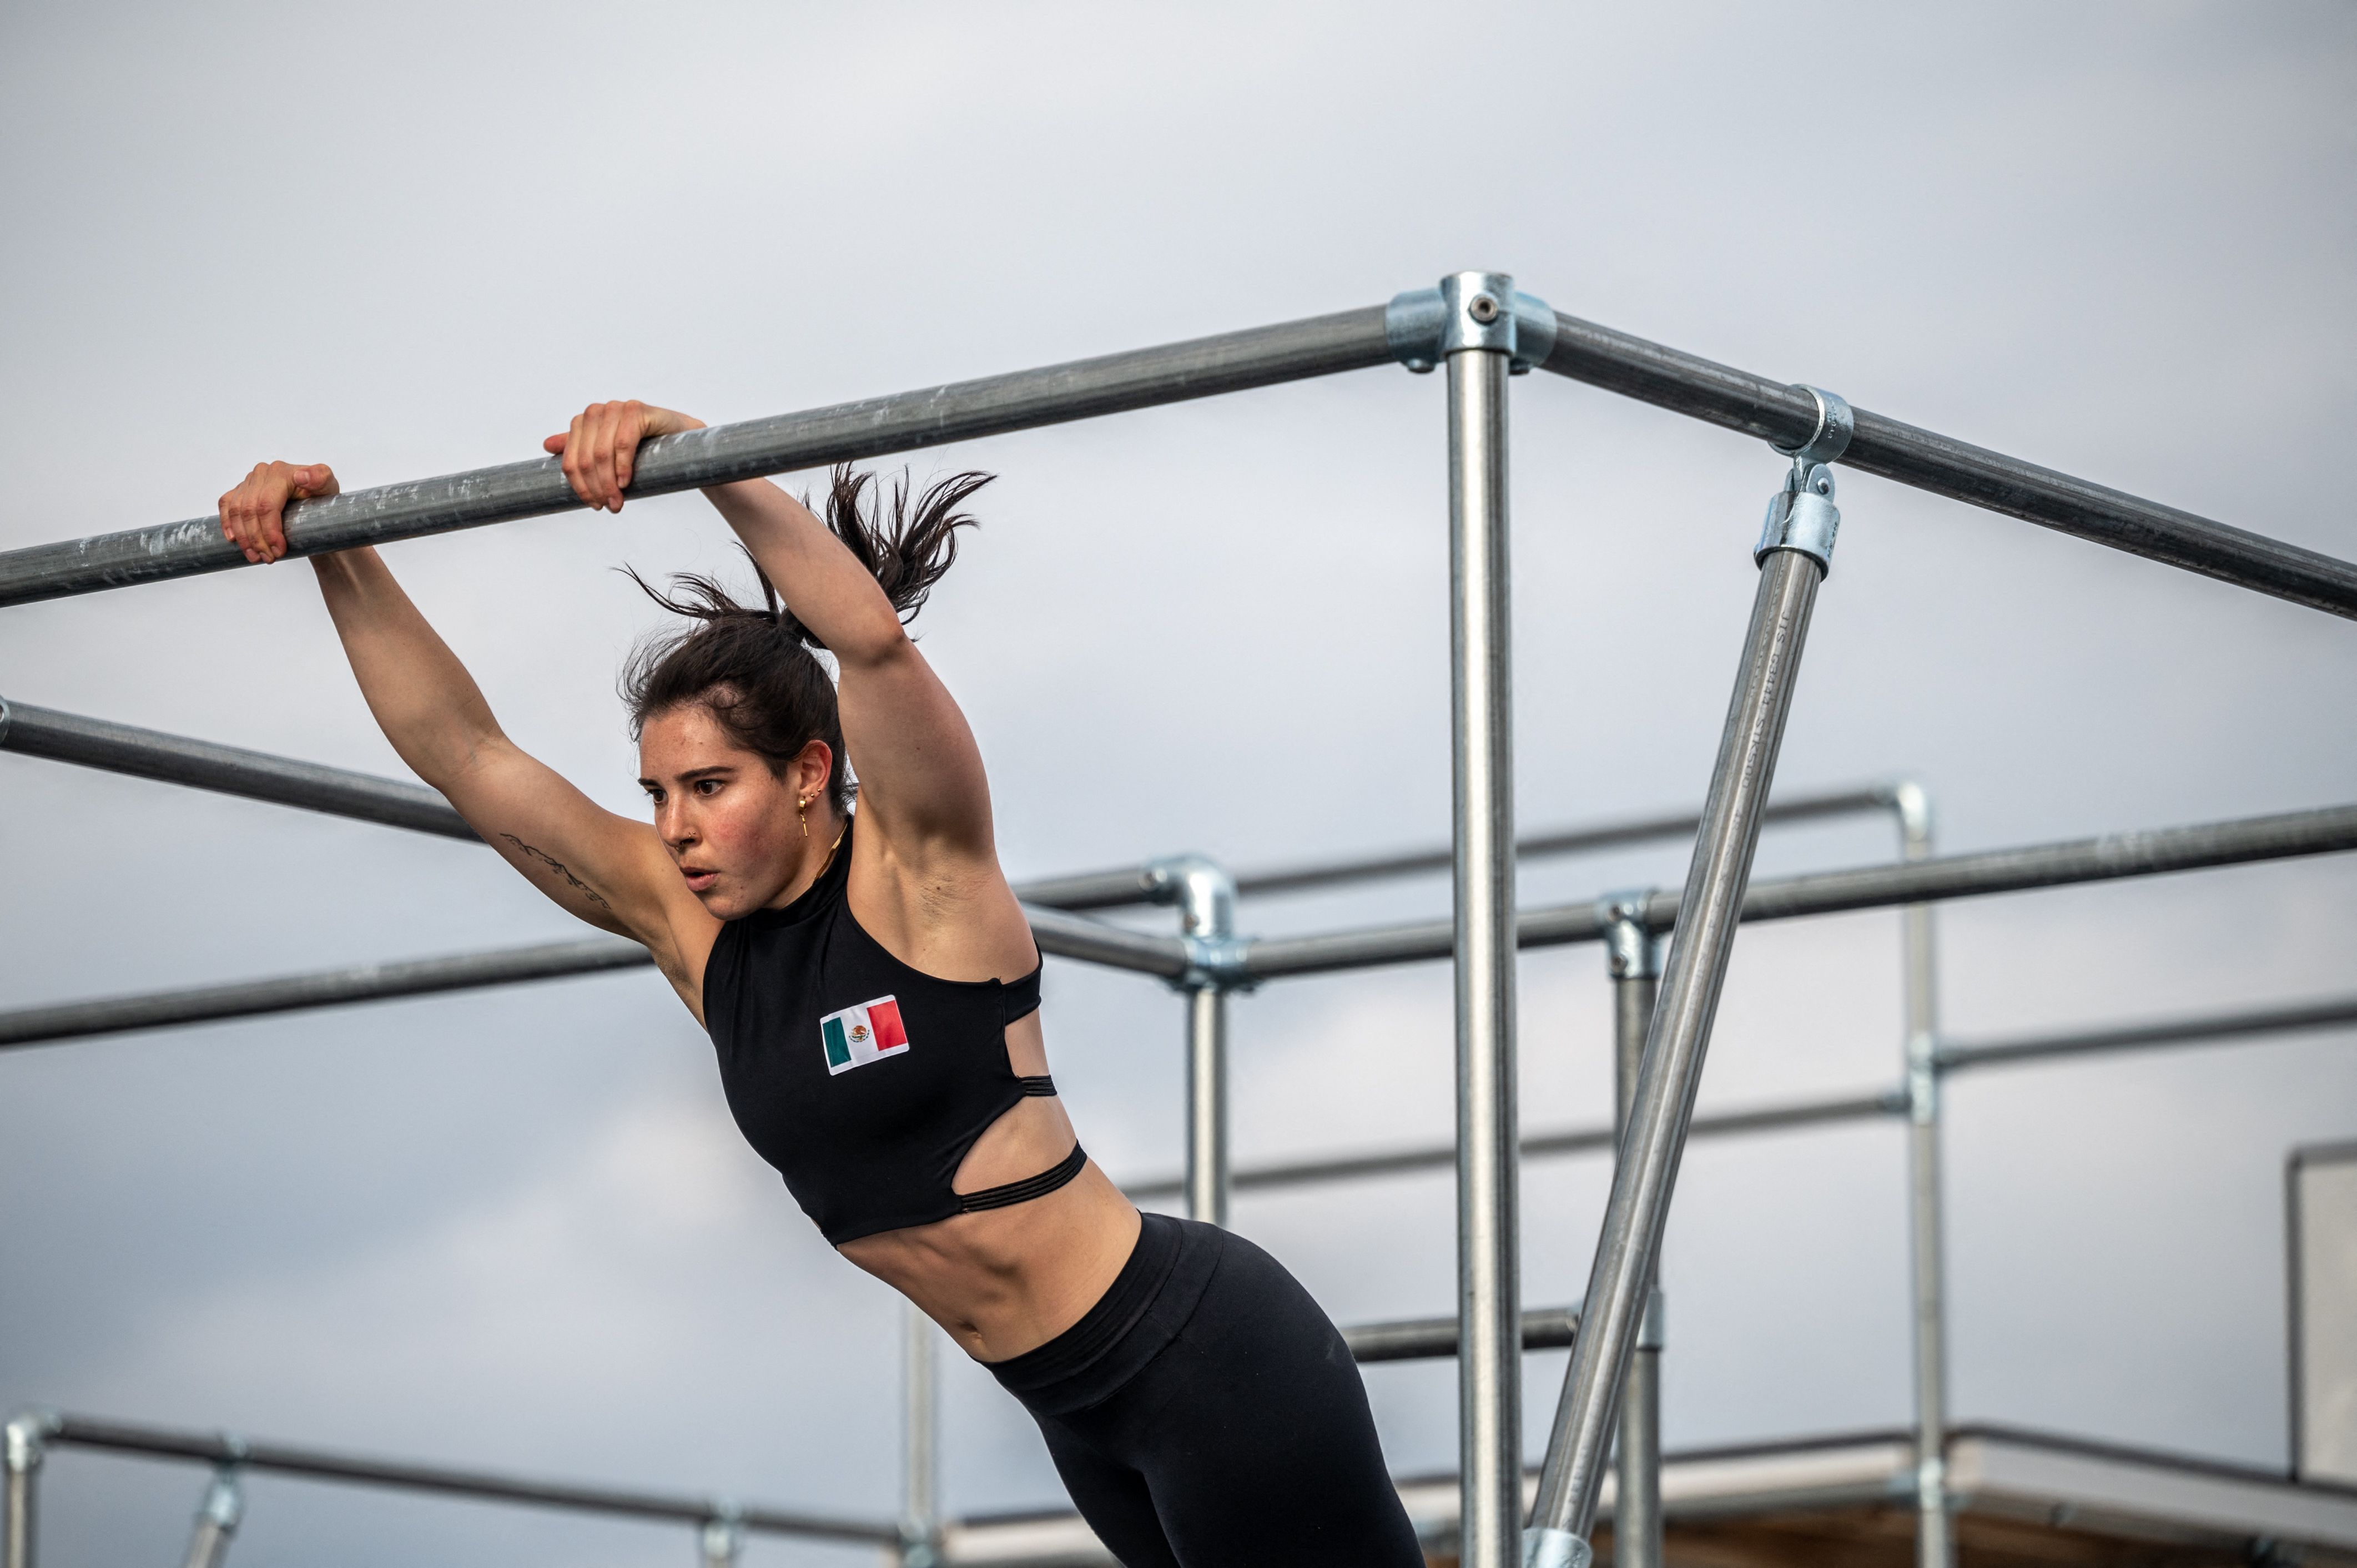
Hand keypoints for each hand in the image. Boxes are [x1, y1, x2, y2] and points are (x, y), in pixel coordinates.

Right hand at [218, 461, 338, 564]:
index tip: (279, 551)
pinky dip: (227, 523)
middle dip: (257, 539)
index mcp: (281, 472)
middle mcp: (262, 473)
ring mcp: (249, 481)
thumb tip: (301, 476)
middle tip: (268, 558)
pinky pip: (226, 505)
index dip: (270, 531)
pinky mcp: (239, 489)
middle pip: (249, 510)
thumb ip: (321, 477)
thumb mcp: (329, 487)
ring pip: (236, 511)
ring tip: (256, 556)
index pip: (267, 505)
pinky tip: (233, 539)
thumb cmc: (322, 497)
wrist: (314, 505)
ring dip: (244, 538)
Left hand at [544, 400, 704, 512]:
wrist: (681, 439)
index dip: (580, 487)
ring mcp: (616, 408)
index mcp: (584, 421)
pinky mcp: (636, 410)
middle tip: (609, 507)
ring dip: (609, 483)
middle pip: (585, 459)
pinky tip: (626, 483)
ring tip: (618, 502)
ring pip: (601, 454)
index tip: (594, 505)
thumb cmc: (645, 448)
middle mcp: (596, 411)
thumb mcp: (609, 452)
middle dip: (596, 488)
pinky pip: (623, 443)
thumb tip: (546, 445)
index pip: (572, 460)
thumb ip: (580, 447)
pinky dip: (623, 466)